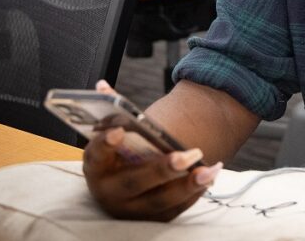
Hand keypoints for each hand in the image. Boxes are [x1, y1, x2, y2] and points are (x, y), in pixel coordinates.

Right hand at [82, 81, 222, 220]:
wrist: (125, 182)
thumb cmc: (122, 153)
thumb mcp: (115, 135)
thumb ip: (114, 110)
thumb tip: (103, 86)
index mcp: (96, 166)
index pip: (95, 155)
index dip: (104, 144)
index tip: (119, 130)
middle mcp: (109, 192)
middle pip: (134, 182)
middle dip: (162, 169)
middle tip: (187, 155)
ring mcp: (130, 209)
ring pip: (159, 201)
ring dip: (186, 185)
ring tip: (208, 169)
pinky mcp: (151, 218)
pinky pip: (174, 208)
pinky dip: (193, 193)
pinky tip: (210, 176)